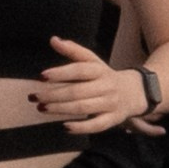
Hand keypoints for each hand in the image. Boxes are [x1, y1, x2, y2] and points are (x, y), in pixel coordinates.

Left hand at [31, 37, 149, 137]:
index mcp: (99, 70)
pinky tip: (65, 126)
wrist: (134, 92)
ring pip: (83, 107)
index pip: (79, 70)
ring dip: (60, 109)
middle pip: (77, 91)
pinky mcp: (112, 119)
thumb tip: (53, 40)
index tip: (41, 76)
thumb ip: (73, 51)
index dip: (60, 73)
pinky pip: (97, 125)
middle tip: (34, 97)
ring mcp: (110, 103)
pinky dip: (81, 127)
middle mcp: (105, 86)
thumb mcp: (92, 61)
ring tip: (41, 108)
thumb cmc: (103, 76)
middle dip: (53, 95)